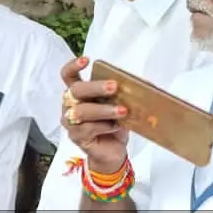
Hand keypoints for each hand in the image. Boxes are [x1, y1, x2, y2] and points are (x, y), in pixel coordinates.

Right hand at [59, 55, 129, 174]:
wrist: (112, 152)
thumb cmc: (114, 126)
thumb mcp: (119, 106)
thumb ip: (122, 95)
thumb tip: (145, 84)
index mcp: (78, 94)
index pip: (68, 76)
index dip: (74, 66)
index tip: (87, 60)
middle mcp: (70, 105)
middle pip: (75, 90)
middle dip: (95, 87)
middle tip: (114, 87)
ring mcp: (70, 122)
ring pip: (82, 111)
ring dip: (103, 110)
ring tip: (122, 111)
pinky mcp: (77, 137)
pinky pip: (88, 128)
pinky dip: (104, 126)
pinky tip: (116, 126)